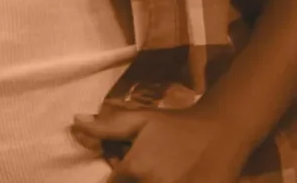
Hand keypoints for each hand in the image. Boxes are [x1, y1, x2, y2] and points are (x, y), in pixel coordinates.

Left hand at [70, 104, 251, 182]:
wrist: (221, 130)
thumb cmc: (176, 125)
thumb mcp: (141, 120)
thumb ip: (107, 127)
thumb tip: (75, 121)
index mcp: (135, 167)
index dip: (120, 175)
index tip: (131, 168)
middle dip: (136, 180)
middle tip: (154, 166)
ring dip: (149, 181)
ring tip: (165, 169)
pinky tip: (176, 175)